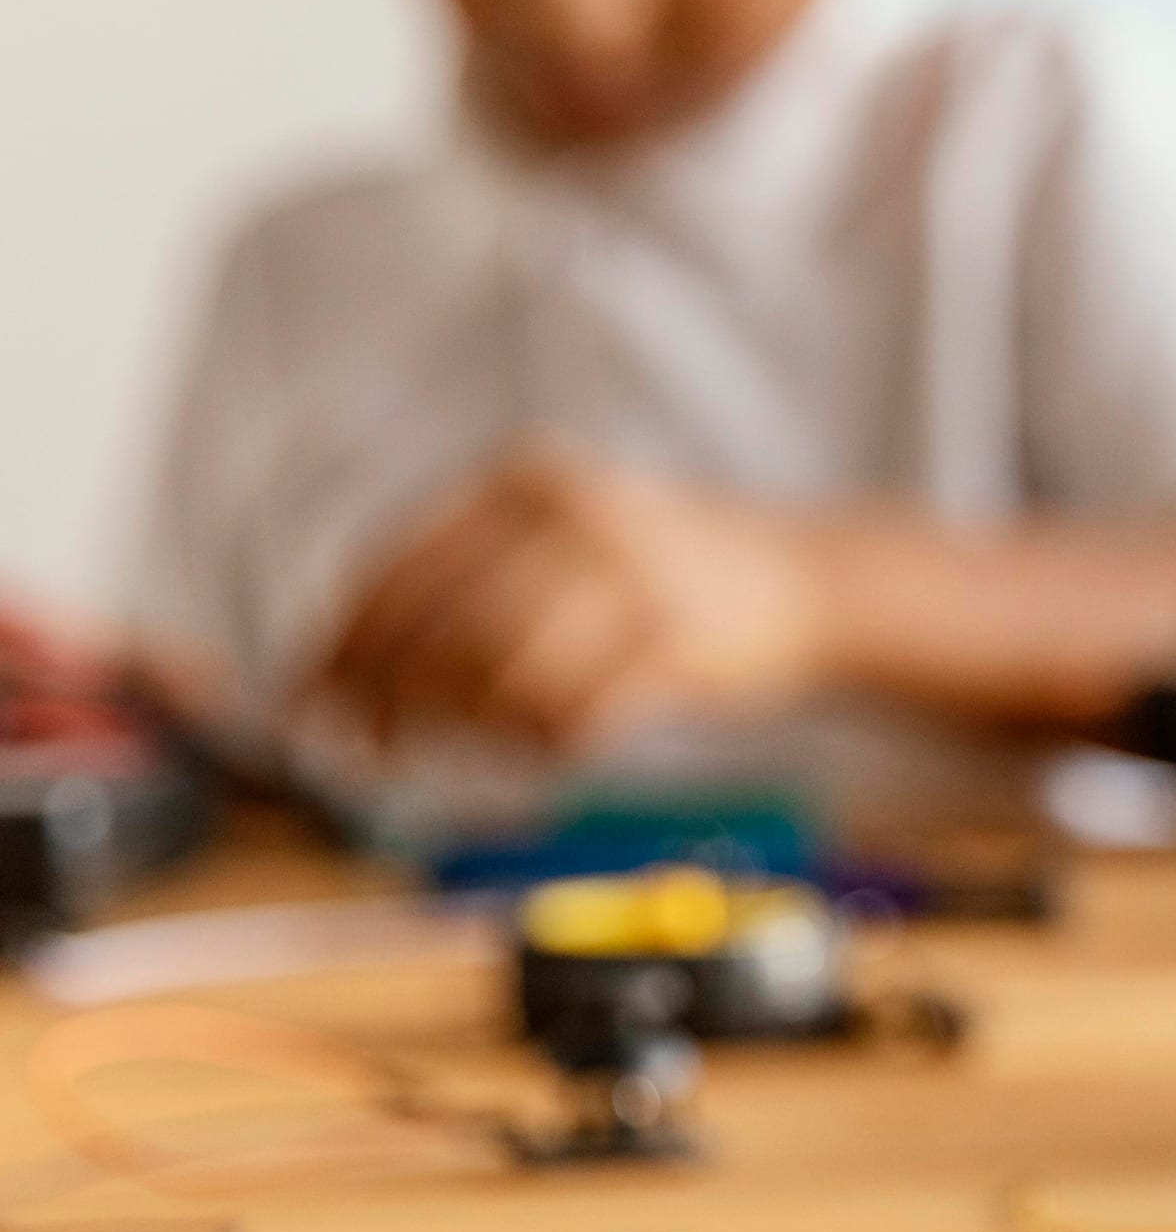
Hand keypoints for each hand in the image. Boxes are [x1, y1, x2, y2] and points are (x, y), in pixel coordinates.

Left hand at [314, 450, 830, 752]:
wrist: (808, 583)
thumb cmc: (658, 574)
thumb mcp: (561, 535)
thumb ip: (465, 579)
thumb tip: (337, 666)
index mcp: (527, 482)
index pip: (398, 570)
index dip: (343, 645)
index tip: (310, 703)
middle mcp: (575, 516)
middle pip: (439, 630)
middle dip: (391, 701)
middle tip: (377, 750)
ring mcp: (632, 578)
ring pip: (501, 679)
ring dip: (473, 729)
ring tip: (485, 742)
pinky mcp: (679, 646)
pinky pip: (575, 717)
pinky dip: (546, 746)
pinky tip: (552, 748)